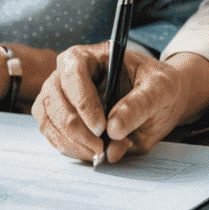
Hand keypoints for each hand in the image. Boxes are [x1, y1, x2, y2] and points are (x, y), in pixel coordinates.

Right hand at [33, 46, 208, 163]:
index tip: (101, 127)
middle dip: (74, 127)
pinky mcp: (62, 119)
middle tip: (99, 147)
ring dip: (70, 141)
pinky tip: (91, 153)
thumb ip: (139, 105)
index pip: (73, 71)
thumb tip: (113, 129)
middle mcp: (71, 74)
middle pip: (53, 96)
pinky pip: (53, 134)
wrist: (160, 102)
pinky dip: (69, 148)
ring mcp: (63, 96)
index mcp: (93, 56)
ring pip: (48, 118)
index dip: (82, 99)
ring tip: (98, 153)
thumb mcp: (159, 89)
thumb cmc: (157, 86)